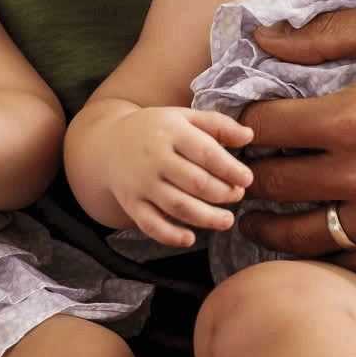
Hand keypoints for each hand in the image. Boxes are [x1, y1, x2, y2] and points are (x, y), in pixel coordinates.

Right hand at [102, 106, 253, 246]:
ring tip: (227, 220)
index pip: (206, 153)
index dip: (231, 169)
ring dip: (206, 218)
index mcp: (171, 131)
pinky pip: (150, 225)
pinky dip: (170, 236)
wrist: (106, 142)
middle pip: (196, 182)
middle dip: (222, 194)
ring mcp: (141, 183)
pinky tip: (189, 239)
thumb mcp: (184, 117)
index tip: (247, 179)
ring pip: (177, 206)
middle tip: (237, 196)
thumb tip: (249, 136)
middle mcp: (154, 157)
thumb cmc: (155, 130)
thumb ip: (218, 124)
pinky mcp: (131, 203)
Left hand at [237, 0, 355, 274]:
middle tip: (236, 169)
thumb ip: (328, 33)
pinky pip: (354, 264)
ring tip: (256, 216)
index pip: (263, 129)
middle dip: (247, 174)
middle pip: (273, 186)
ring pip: (304, 236)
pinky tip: (314, 242)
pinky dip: (325, 254)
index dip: (241, 123)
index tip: (237, 121)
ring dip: (271, 225)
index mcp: (352, 119)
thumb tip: (265, 37)